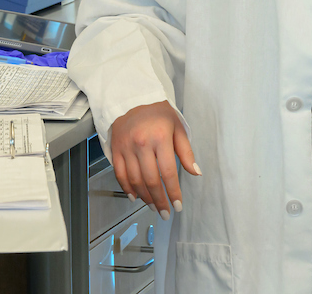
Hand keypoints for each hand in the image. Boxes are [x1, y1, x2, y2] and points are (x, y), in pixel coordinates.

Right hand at [110, 100, 199, 219]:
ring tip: (153, 206)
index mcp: (161, 138)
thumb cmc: (158, 113)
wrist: (132, 98)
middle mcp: (142, 144)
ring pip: (135, 180)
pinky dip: (127, 188)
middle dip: (159, 200)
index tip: (178, 205)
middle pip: (151, 180)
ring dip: (144, 197)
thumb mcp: (177, 127)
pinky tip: (135, 197)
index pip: (168, 172)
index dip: (173, 192)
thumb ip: (186, 152)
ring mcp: (127, 147)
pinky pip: (120, 174)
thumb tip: (196, 172)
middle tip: (165, 213)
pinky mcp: (116, 149)